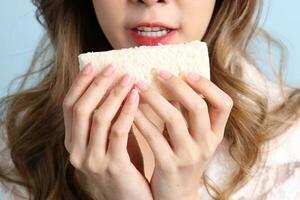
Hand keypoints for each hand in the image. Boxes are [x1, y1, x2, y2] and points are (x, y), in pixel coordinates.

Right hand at [62, 63, 152, 199]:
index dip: (80, 84)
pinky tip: (136, 97)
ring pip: (98, 118)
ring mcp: (92, 160)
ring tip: (129, 78)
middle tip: (113, 68)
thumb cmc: (123, 164)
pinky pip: (118, 132)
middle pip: (80, 109)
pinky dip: (126, 111)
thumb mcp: (109, 140)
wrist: (131, 199)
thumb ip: (107, 119)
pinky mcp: (112, 166)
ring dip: (113, 94)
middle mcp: (76, 151)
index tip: (93, 65)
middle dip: (97, 85)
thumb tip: (116, 84)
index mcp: (73, 142)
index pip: (69, 106)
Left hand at [133, 69, 232, 199]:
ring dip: (154, 98)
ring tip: (140, 85)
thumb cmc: (182, 159)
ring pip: (173, 119)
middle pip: (197, 107)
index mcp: (215, 135)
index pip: (224, 104)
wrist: (176, 196)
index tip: (187, 72)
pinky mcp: (169, 165)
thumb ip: (187, 115)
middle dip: (177, 86)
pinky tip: (131, 110)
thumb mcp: (193, 139)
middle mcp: (205, 144)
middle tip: (159, 72)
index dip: (208, 86)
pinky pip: (153, 136)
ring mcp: (188, 156)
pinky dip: (141, 119)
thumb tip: (171, 83)